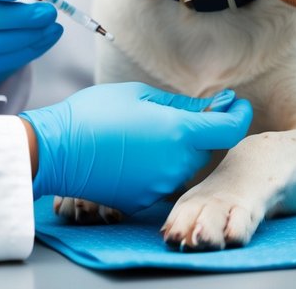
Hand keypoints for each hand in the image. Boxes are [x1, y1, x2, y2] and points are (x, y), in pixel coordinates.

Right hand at [20, 82, 253, 214]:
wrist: (56, 151)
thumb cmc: (95, 113)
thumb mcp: (140, 95)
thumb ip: (183, 104)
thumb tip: (216, 106)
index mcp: (180, 133)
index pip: (230, 129)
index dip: (239, 114)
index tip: (236, 104)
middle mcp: (176, 164)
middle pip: (206, 147)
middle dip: (201, 129)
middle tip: (177, 112)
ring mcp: (160, 186)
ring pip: (183, 164)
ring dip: (177, 148)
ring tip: (145, 131)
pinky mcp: (143, 200)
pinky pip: (162, 178)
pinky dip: (156, 165)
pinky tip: (132, 151)